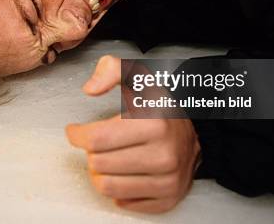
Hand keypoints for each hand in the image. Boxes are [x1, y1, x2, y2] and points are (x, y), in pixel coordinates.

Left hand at [65, 55, 200, 213]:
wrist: (197, 132)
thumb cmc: (161, 106)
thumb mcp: (139, 78)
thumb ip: (111, 70)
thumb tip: (90, 89)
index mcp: (154, 123)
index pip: (95, 139)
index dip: (77, 135)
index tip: (75, 131)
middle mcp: (164, 155)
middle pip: (98, 163)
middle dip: (91, 152)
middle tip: (99, 143)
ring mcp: (167, 180)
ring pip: (107, 187)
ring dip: (100, 172)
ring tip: (107, 158)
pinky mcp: (168, 198)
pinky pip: (124, 202)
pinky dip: (117, 190)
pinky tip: (122, 173)